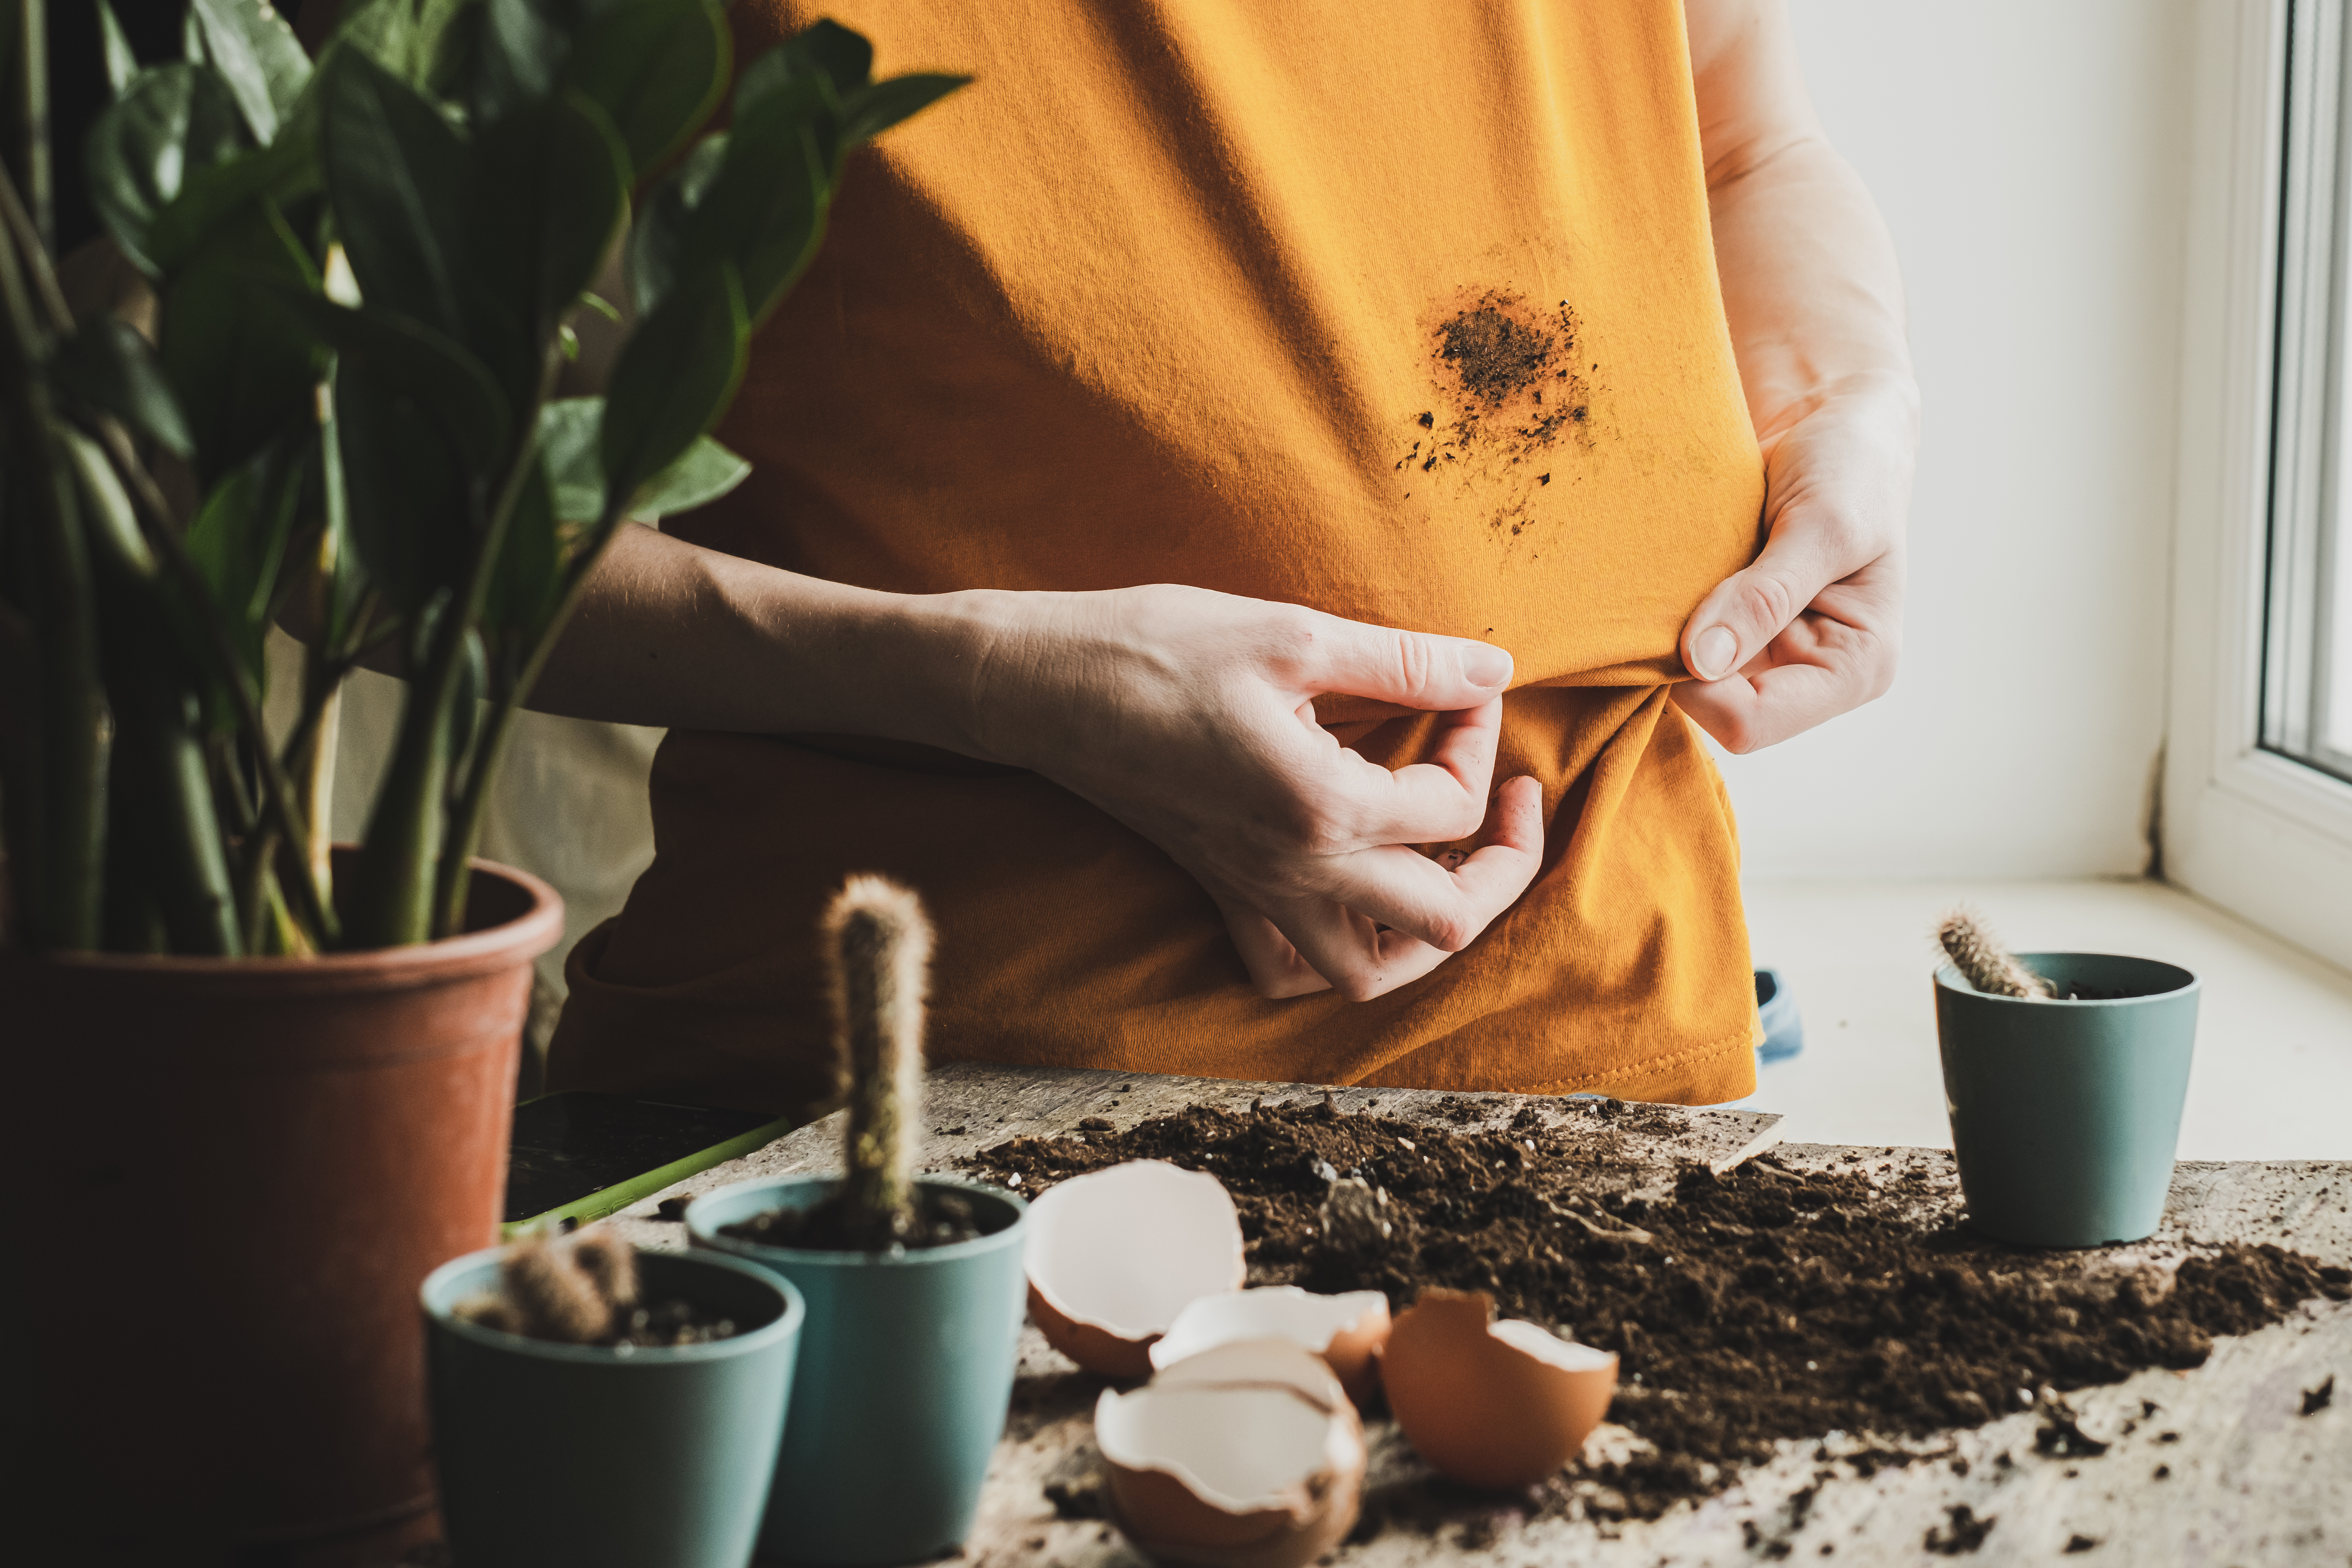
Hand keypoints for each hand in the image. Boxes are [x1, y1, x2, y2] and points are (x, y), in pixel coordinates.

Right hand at [959, 584, 1544, 1000]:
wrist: (1046, 685)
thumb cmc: (1159, 648)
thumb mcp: (1295, 634)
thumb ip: (1407, 663)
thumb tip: (1495, 670)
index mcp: (1321, 807)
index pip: (1449, 803)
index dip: (1478, 738)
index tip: (1464, 690)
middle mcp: (1295, 872)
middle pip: (1444, 919)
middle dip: (1500, 864)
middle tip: (1509, 802)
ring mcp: (1255, 892)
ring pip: (1369, 973)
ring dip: (1427, 933)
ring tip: (1449, 871)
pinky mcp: (1222, 889)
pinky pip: (1286, 969)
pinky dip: (1335, 954)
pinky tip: (1355, 901)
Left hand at [1672, 376, 1913, 751]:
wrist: (1827, 420)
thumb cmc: (1851, 467)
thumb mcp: (1823, 526)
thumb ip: (1766, 597)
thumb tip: (1703, 661)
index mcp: (1854, 668)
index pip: (1753, 721)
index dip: (1701, 686)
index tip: (1680, 625)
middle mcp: (1807, 674)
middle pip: (1713, 707)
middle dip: (1681, 661)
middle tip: (1666, 595)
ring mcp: (1766, 652)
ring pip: (1687, 678)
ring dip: (1666, 637)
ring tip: (1671, 580)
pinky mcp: (1733, 626)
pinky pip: (1679, 644)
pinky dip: (1663, 615)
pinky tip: (1662, 579)